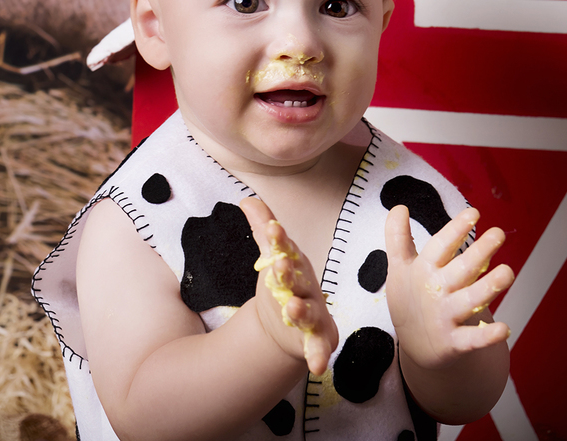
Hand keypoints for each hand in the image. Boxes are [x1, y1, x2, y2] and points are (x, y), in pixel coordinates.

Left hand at [240, 197, 338, 374]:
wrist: (292, 319)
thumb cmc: (286, 282)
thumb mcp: (274, 256)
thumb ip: (264, 230)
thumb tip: (247, 200)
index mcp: (297, 265)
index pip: (286, 249)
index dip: (279, 239)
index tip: (272, 228)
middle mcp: (308, 287)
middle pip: (299, 279)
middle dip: (290, 273)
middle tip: (279, 266)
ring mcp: (313, 313)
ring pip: (309, 311)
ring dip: (302, 310)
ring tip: (292, 307)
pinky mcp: (316, 338)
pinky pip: (319, 347)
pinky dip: (319, 355)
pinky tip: (317, 365)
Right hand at [384, 205, 513, 371]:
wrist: (414, 346)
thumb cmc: (411, 299)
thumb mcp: (399, 268)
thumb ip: (398, 238)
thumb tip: (399, 207)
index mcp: (422, 271)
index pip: (439, 247)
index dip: (455, 230)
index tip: (473, 213)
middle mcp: (435, 292)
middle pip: (460, 270)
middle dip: (479, 252)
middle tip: (499, 234)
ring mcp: (445, 318)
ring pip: (470, 301)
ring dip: (488, 289)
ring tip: (507, 273)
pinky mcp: (454, 343)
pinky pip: (472, 340)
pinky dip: (487, 336)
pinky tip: (504, 329)